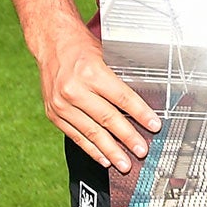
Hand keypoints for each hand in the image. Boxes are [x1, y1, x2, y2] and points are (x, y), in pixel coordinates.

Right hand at [32, 16, 160, 172]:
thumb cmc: (82, 47)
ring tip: (124, 163)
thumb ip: (121, 77)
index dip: (140, 113)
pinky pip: (75, 135)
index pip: (122, 97)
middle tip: (141, 151)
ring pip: (90, 132)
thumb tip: (145, 100)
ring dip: (109, 150)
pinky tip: (103, 158)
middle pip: (107, 118)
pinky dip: (90, 148)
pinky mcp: (53, 113)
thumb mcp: (106, 55)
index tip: (154, 125)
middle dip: (127, 138)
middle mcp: (74, 90)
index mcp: (91, 72)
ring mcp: (61, 104)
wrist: (52, 43)